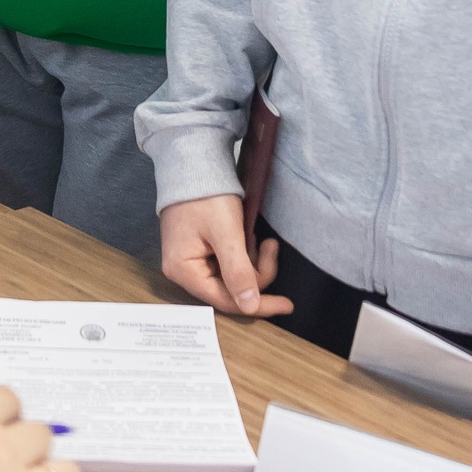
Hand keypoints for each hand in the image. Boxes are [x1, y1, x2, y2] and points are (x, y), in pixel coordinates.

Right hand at [158, 195, 291, 317]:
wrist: (192, 163)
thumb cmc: (206, 197)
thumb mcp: (226, 234)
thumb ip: (237, 272)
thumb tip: (249, 308)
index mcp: (183, 271)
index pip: (225, 300)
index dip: (258, 304)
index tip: (287, 304)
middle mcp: (183, 271)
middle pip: (229, 289)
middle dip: (256, 272)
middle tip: (271, 247)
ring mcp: (191, 260)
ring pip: (231, 277)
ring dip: (251, 260)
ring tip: (261, 239)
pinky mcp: (199, 250)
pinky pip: (226, 263)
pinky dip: (243, 253)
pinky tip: (249, 236)